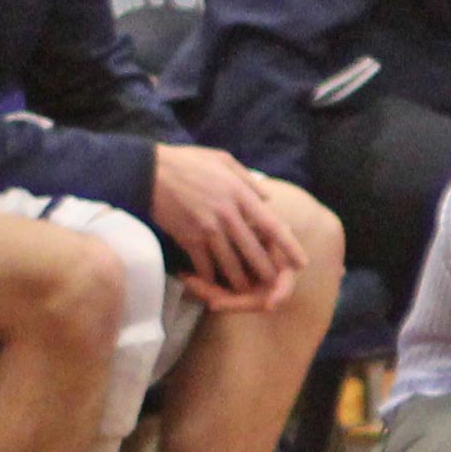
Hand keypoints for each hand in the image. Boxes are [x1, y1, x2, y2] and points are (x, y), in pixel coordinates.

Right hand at [146, 143, 297, 305]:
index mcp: (240, 194)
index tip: (301, 262)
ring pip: (230, 263)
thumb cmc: (187, 162)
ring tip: (248, 291)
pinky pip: (204, 265)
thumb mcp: (223, 160)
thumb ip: (248, 180)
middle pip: (254, 251)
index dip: (289, 247)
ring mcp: (208, 229)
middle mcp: (228, 215)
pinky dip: (209, 278)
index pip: (272, 225)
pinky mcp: (188, 238)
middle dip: (266, 272)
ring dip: (240, 281)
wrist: (149, 172)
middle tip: (276, 285)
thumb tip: (267, 198)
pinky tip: (213, 285)